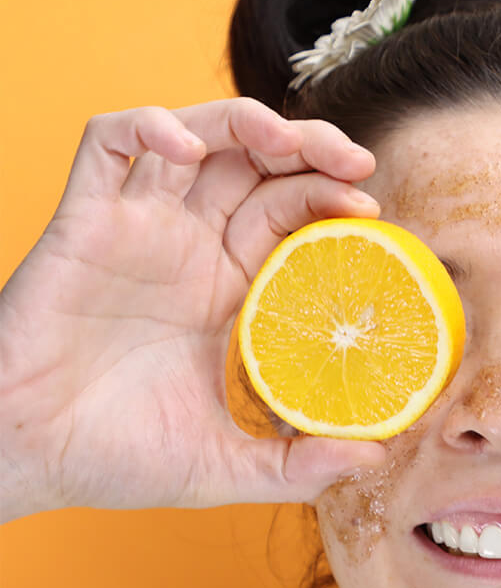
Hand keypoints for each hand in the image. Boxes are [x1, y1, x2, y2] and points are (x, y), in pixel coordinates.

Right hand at [0, 99, 384, 518]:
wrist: (28, 459)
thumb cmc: (122, 460)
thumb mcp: (230, 466)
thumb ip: (301, 464)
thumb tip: (378, 459)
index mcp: (232, 292)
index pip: (294, 217)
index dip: (332, 200)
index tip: (372, 211)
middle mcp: (192, 249)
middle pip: (260, 167)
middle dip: (312, 149)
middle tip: (358, 159)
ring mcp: (140, 229)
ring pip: (199, 138)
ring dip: (248, 122)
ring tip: (291, 140)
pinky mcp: (84, 220)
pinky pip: (108, 145)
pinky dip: (147, 126)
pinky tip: (185, 145)